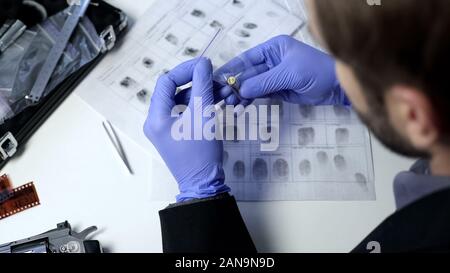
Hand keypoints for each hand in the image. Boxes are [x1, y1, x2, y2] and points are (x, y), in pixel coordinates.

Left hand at [144, 58, 229, 202]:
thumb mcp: (203, 114)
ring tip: (223, 91)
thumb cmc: (201, 152)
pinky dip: (200, 105)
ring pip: (182, 100)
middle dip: (197, 82)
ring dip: (202, 93)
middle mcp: (156, 120)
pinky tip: (218, 102)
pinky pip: (186, 112)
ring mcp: (165, 128)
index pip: (167, 81)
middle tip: (217, 79)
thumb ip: (202, 85)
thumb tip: (203, 63)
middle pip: (174, 90)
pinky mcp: (175, 133)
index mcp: (156, 116)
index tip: (206, 65)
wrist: (203, 183)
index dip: (187, 69)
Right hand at [215, 35, 348, 105]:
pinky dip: (251, 100)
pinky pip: (261, 94)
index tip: (217, 78)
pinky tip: (241, 107)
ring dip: (241, 94)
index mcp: (273, 49)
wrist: (337, 87)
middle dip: (234, 85)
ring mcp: (274, 76)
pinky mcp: (279, 90)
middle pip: (247, 73)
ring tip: (229, 104)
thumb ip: (265, 82)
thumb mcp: (289, 74)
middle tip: (220, 96)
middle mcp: (271, 61)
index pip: (247, 58)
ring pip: (252, 85)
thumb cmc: (315, 71)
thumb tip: (242, 89)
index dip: (231, 68)